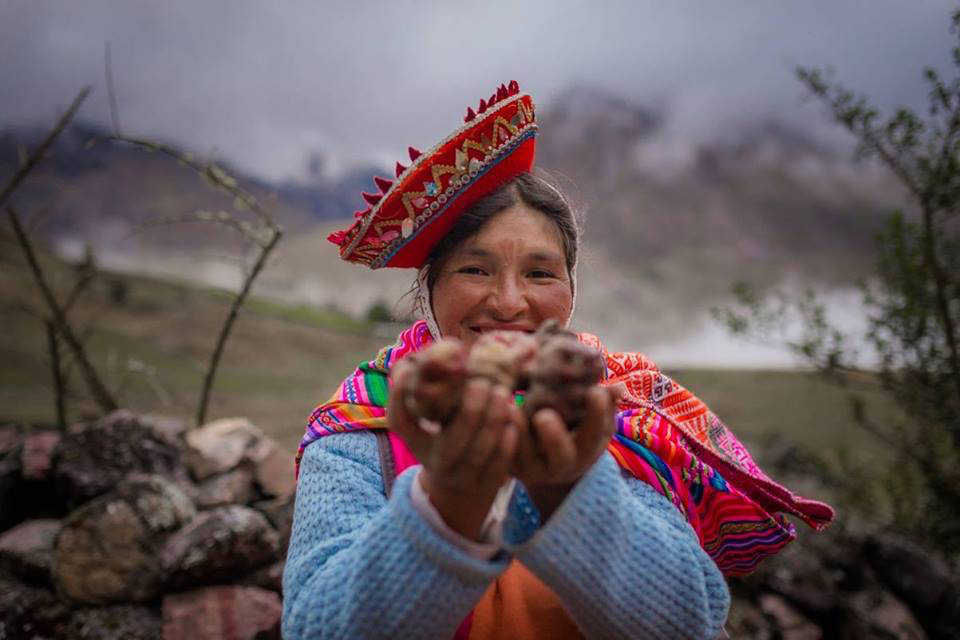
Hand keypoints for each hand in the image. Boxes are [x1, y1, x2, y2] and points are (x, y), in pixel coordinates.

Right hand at [388, 360, 520, 540]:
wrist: (459, 487)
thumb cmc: (446, 434)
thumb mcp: (432, 418)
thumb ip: (433, 388)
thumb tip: (434, 351)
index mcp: (416, 440)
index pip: (400, 421)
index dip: (401, 396)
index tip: (414, 369)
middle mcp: (434, 460)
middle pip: (451, 442)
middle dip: (471, 413)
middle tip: (485, 383)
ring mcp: (460, 477)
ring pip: (479, 453)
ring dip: (493, 422)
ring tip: (503, 394)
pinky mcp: (485, 485)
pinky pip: (498, 465)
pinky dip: (507, 442)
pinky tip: (513, 420)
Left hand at [512, 385, 618, 518]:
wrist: (548, 464)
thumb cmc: (575, 434)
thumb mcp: (593, 424)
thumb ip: (604, 406)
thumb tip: (617, 388)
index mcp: (587, 451)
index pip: (596, 434)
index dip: (597, 415)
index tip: (594, 390)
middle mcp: (562, 465)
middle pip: (561, 456)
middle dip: (555, 436)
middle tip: (544, 416)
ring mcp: (534, 469)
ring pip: (525, 456)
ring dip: (518, 430)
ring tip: (511, 407)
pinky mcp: (511, 467)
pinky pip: (505, 453)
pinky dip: (500, 433)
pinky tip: (496, 411)